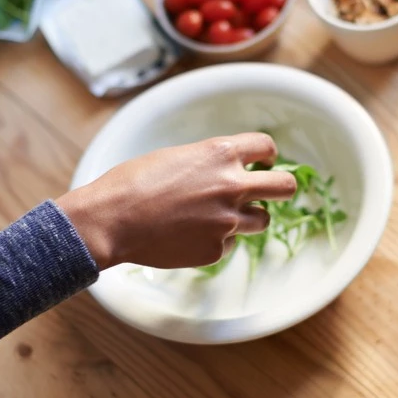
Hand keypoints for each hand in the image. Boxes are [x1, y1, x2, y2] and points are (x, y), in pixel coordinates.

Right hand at [57, 133, 297, 269]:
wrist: (111, 220)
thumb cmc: (133, 182)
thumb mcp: (176, 156)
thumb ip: (209, 162)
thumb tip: (226, 169)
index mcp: (221, 154)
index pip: (266, 147)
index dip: (267, 155)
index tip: (264, 162)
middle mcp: (232, 186)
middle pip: (286, 186)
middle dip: (280, 187)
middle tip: (269, 191)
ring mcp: (227, 221)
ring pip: (262, 220)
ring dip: (248, 217)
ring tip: (220, 216)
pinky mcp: (215, 250)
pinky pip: (230, 243)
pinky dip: (216, 239)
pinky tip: (189, 235)